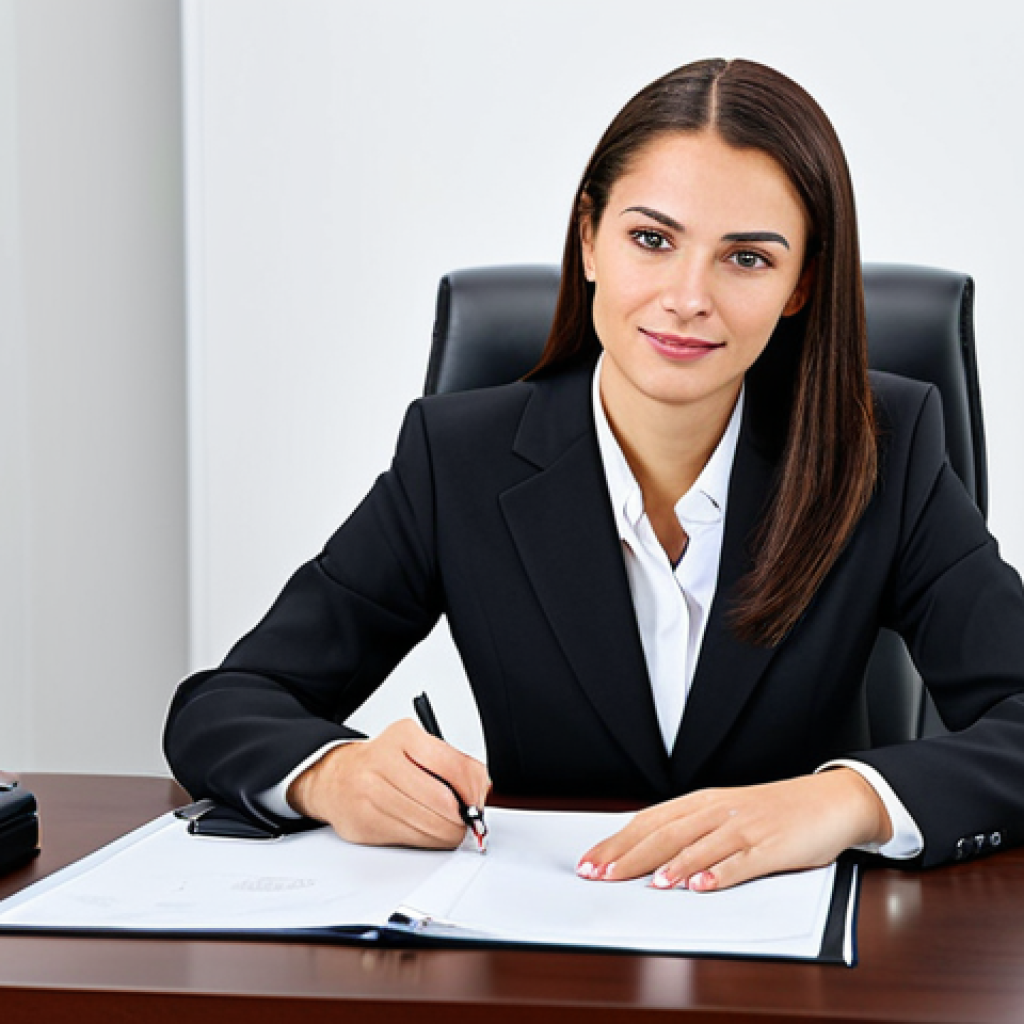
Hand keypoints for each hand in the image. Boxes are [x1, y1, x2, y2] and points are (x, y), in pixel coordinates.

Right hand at [287, 719, 490, 848]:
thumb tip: (480, 792)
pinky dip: (427, 840)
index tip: (477, 801)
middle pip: (443, 802)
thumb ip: (451, 764)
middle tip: (467, 821)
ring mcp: (370, 793)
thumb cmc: (383, 762)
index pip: (455, 766)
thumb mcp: (416, 747)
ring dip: (447, 833)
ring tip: (448, 828)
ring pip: (428, 825)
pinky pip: (410, 839)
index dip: (474, 790)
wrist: (336, 778)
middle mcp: (383, 762)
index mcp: (404, 736)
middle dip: (462, 818)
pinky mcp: (364, 823)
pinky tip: (426, 831)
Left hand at [576, 769, 890, 891]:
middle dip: (629, 856)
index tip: (590, 861)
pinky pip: (742, 861)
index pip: (649, 821)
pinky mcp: (772, 845)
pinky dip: (720, 873)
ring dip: (673, 865)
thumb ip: (690, 831)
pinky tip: (702, 886)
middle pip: (665, 833)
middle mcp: (717, 812)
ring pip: (700, 846)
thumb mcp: (724, 815)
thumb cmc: (771, 812)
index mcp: (701, 803)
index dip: (617, 842)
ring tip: (648, 883)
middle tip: (600, 875)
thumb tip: (647, 855)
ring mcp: (744, 828)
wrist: (827, 800)